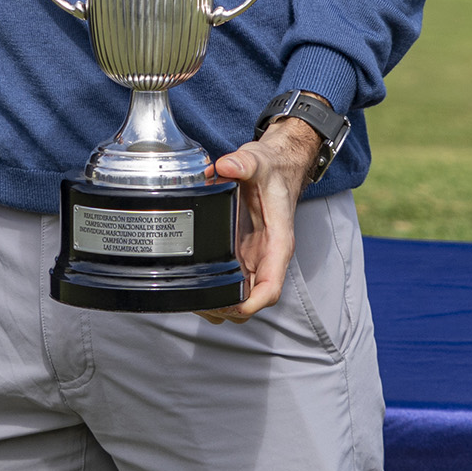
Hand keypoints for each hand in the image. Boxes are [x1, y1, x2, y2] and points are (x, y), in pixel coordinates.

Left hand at [199, 117, 320, 323]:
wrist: (277, 165)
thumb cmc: (273, 170)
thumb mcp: (258, 162)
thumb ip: (244, 163)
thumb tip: (226, 166)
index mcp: (277, 244)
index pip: (271, 288)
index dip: (252, 303)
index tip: (231, 306)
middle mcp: (267, 256)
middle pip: (253, 300)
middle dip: (229, 308)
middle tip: (201, 303)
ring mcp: (253, 256)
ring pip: (241, 294)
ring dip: (221, 303)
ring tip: (194, 300)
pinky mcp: (241, 252)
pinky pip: (232, 280)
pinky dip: (216, 289)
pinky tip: (196, 285)